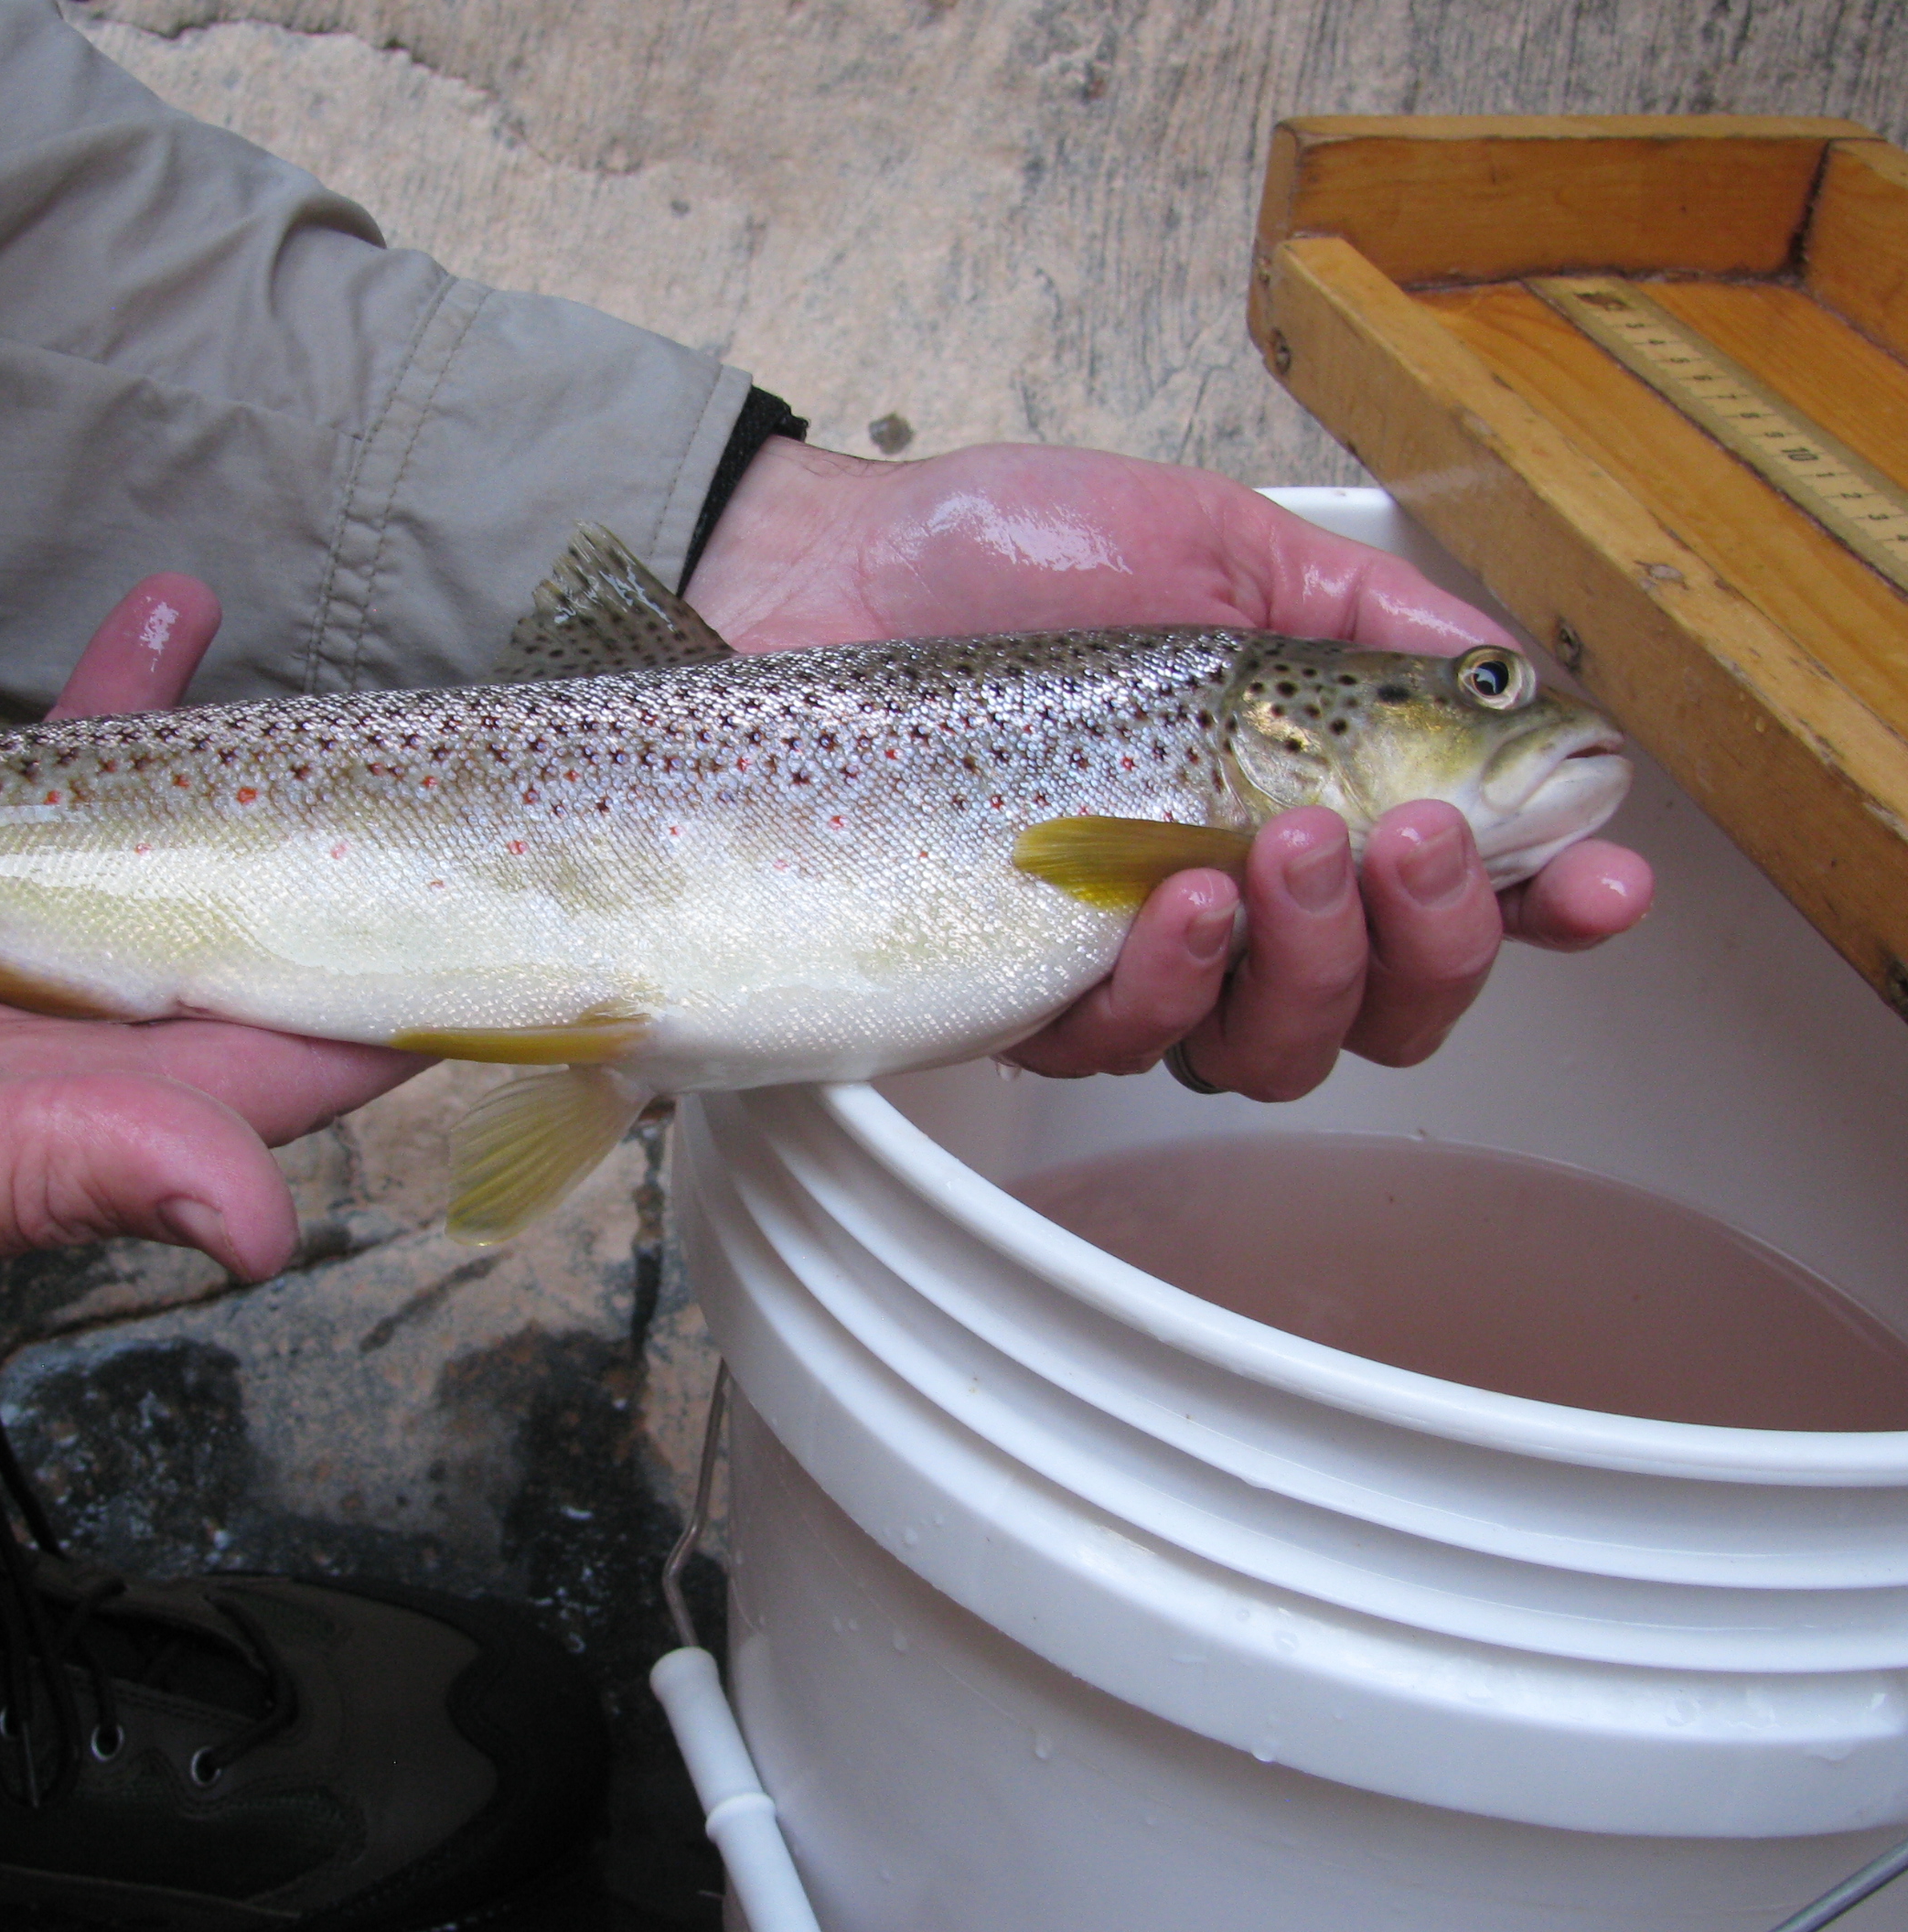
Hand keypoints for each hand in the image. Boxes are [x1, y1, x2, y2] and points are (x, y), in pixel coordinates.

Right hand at [0, 564, 416, 1388]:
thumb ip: (64, 1169)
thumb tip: (271, 1221)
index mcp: (50, 1108)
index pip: (263, 1046)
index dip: (375, 977)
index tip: (473, 889)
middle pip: (172, 902)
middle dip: (257, 802)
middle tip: (337, 695)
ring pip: (30, 811)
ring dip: (103, 712)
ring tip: (171, 599)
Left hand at [687, 440, 1652, 1096]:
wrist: (821, 573)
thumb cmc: (1004, 554)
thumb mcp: (1216, 548)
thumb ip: (1367, 615)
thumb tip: (1510, 672)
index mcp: (1299, 791)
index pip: (1451, 890)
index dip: (1542, 907)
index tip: (1603, 884)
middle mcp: (1229, 896)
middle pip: (1386, 1004)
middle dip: (1431, 938)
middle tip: (1405, 837)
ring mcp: (1125, 955)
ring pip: (1274, 1045)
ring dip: (1309, 961)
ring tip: (1275, 845)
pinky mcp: (1017, 989)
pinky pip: (1127, 1046)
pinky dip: (1169, 982)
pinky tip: (1168, 900)